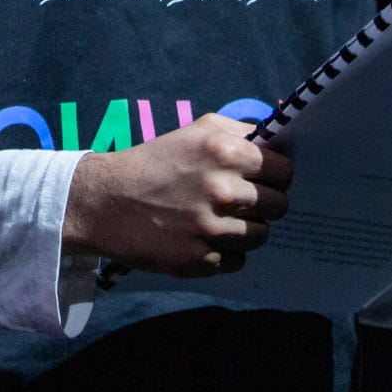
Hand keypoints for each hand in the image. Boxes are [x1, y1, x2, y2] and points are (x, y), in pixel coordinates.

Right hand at [62, 115, 292, 275]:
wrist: (107, 201)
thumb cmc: (156, 162)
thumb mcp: (197, 130)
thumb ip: (241, 133)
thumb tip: (277, 144)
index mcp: (225, 152)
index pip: (284, 171)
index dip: (276, 175)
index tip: (263, 179)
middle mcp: (223, 190)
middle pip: (279, 206)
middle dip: (264, 203)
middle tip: (239, 201)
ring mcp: (212, 228)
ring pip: (262, 236)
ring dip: (246, 230)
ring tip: (218, 219)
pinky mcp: (200, 259)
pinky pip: (238, 261)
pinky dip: (225, 252)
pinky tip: (202, 237)